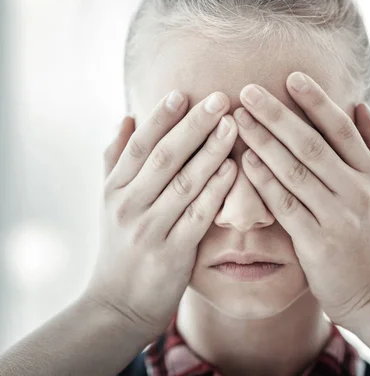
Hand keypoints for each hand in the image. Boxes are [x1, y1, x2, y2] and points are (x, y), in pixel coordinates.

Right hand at [85, 90, 237, 338]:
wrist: (117, 304)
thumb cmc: (121, 246)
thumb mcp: (109, 201)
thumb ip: (116, 159)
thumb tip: (125, 116)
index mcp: (115, 189)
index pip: (140, 145)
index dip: (161, 117)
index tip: (183, 91)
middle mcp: (129, 205)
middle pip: (164, 157)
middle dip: (193, 126)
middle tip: (220, 98)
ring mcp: (149, 229)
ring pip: (184, 183)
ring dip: (210, 152)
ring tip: (233, 125)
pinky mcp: (171, 253)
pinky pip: (197, 216)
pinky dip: (215, 191)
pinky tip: (234, 170)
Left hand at [233, 72, 369, 326]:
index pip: (342, 129)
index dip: (317, 101)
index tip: (291, 77)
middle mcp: (357, 192)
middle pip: (312, 144)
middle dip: (279, 115)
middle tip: (248, 90)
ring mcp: (338, 217)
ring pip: (295, 171)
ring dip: (264, 142)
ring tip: (238, 118)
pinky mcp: (316, 243)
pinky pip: (284, 205)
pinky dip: (264, 181)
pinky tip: (244, 160)